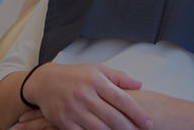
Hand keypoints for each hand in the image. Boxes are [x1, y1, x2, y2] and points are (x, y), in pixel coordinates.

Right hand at [21, 63, 151, 129]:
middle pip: (113, 118)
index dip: (137, 113)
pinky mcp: (64, 121)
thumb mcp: (97, 70)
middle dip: (130, 129)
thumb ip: (119, 77)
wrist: (45, 82)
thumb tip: (140, 84)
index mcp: (96, 80)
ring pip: (100, 129)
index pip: (122, 99)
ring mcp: (73, 109)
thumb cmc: (74, 76)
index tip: (149, 123)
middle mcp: (85, 94)